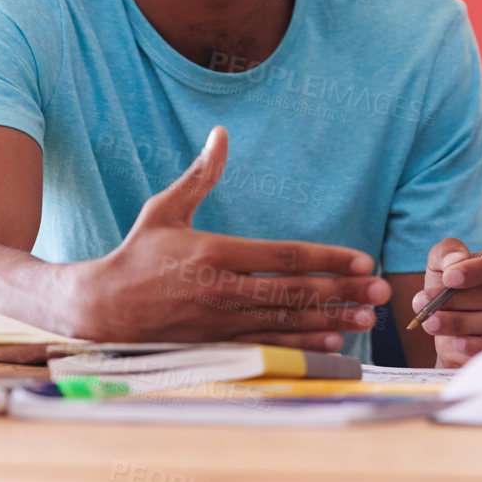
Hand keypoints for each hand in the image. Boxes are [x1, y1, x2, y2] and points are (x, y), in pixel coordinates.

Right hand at [71, 126, 388, 348]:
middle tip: (380, 293)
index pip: (284, 257)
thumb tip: (221, 135)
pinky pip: (268, 346)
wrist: (101, 309)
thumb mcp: (164, 209)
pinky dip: (301, 346)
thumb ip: (200, 175)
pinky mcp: (217, 344)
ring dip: (331, 321)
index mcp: (214, 252)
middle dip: (342, 293)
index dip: (328, 260)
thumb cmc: (136, 254)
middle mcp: (222, 289)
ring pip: (287, 322)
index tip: (362, 260)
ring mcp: (221, 322)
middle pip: (295, 292)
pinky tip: (331, 343)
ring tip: (366, 319)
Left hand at [411, 237, 481, 367]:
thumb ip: (447, 251)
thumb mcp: (446, 261)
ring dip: (462, 322)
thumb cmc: (457, 285)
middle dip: (461, 299)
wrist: (455, 322)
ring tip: (432, 321)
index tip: (450, 277)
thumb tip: (455, 260)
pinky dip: (475, 344)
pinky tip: (455, 341)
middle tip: (429, 303)